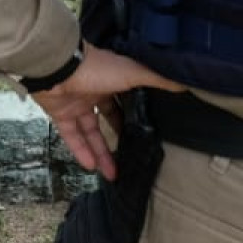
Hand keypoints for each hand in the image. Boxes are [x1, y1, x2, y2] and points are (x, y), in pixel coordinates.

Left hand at [28, 45, 183, 180]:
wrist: (58, 66)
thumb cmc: (97, 66)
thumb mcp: (133, 72)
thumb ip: (157, 79)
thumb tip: (184, 84)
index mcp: (111, 80)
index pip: (125, 100)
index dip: (135, 114)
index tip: (147, 130)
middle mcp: (94, 92)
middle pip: (109, 119)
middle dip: (120, 138)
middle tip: (132, 157)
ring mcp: (76, 104)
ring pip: (91, 133)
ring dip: (102, 153)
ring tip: (114, 176)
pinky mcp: (60, 114)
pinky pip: (72, 137)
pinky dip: (81, 151)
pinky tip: (91, 167)